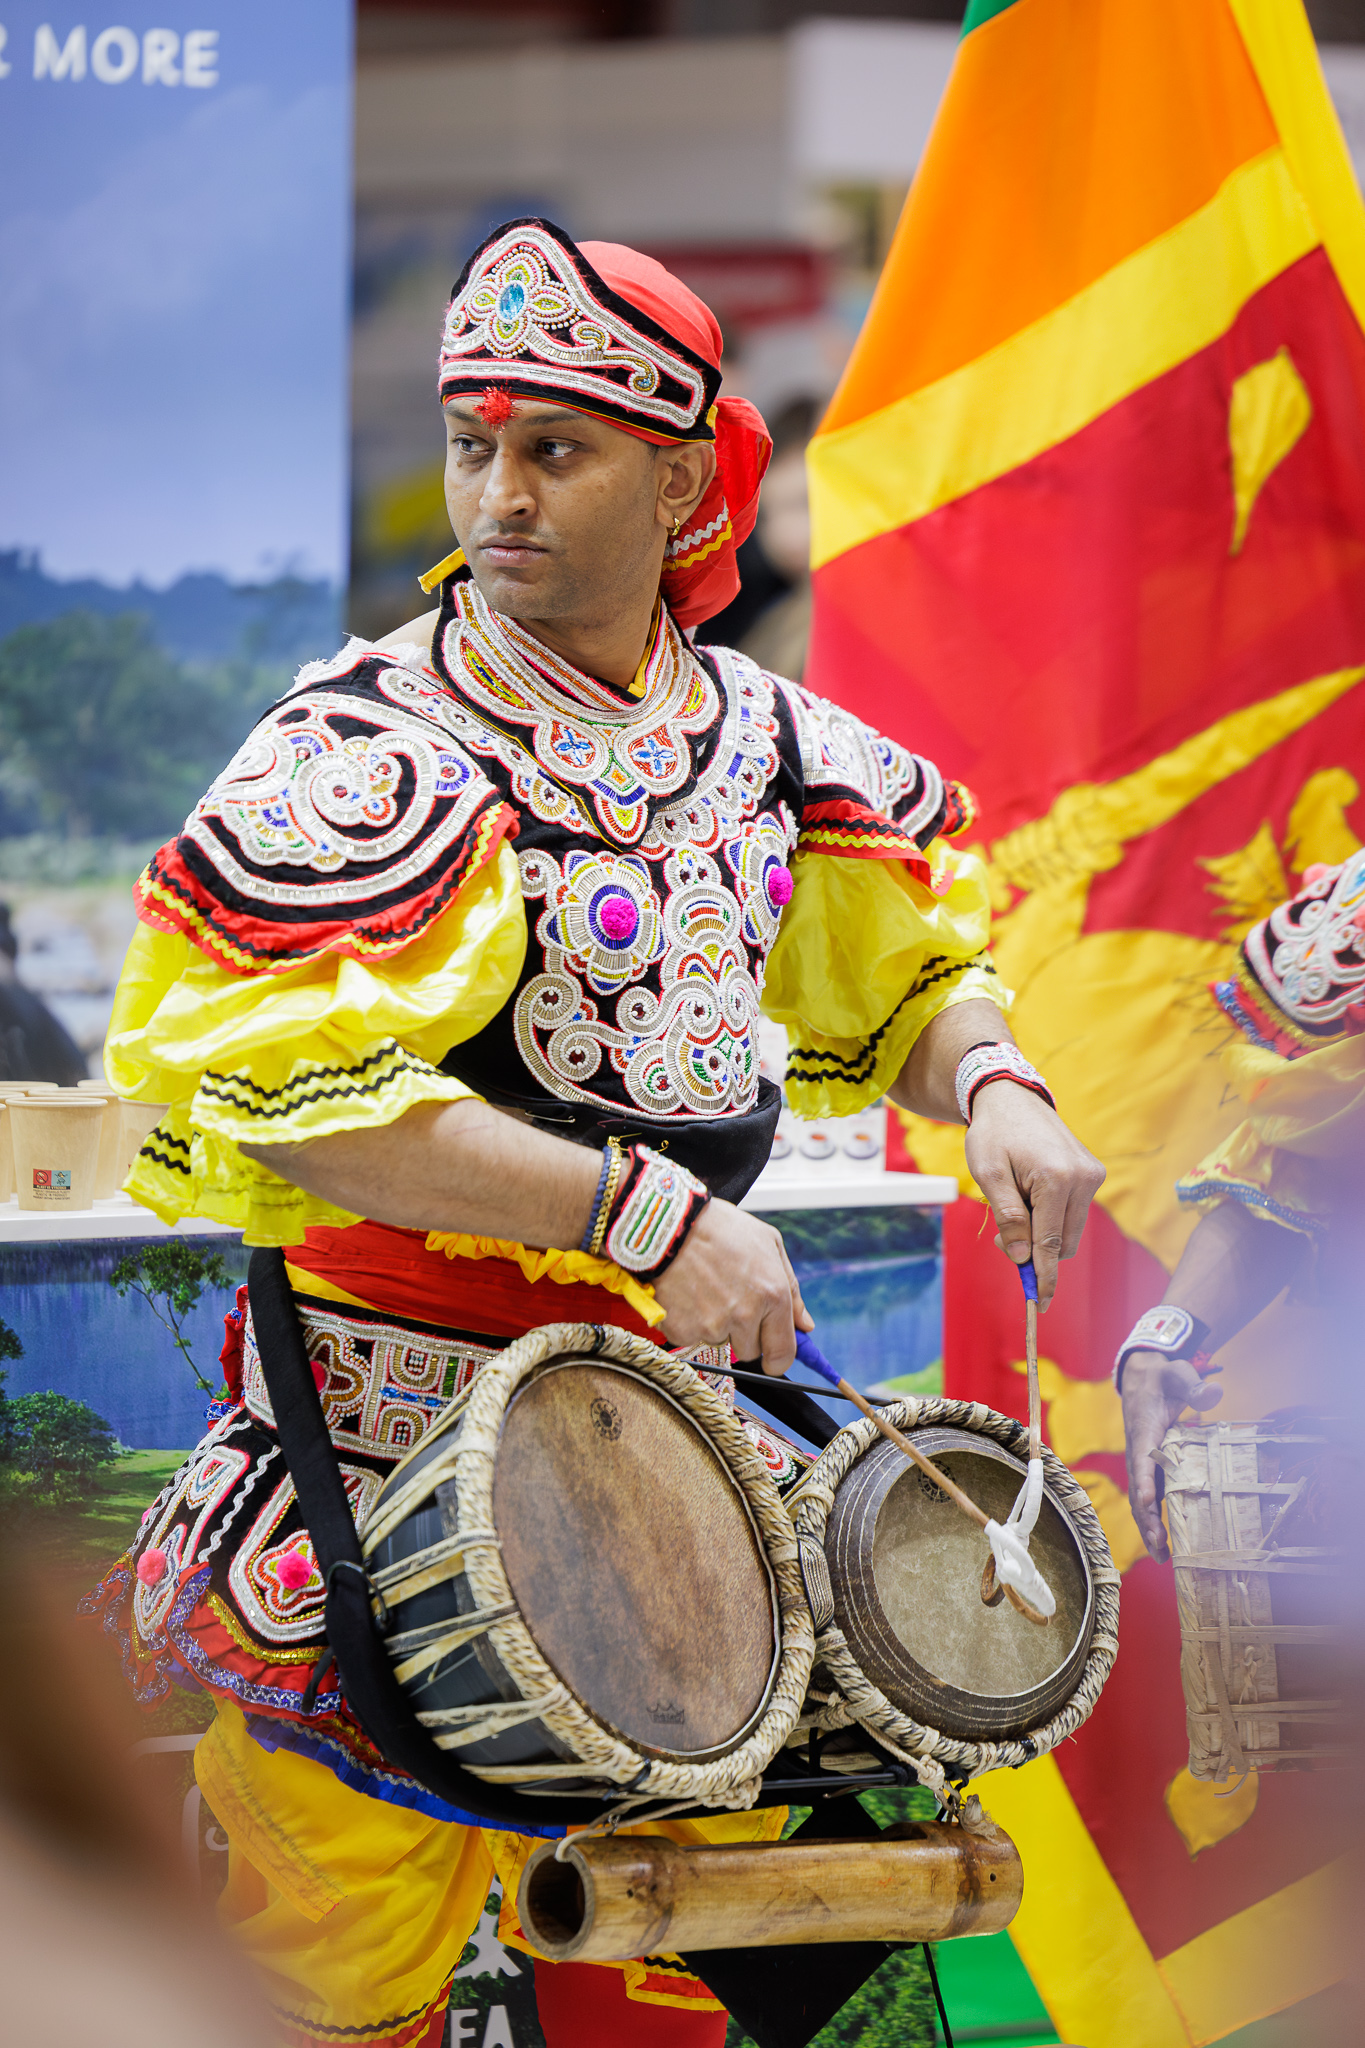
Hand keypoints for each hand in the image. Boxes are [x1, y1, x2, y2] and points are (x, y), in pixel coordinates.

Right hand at [652, 1200, 811, 1374]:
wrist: (669, 1223)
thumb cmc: (720, 1227)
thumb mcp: (769, 1244)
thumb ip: (792, 1289)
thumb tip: (804, 1325)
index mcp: (772, 1294)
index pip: (783, 1354)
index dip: (778, 1359)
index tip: (772, 1358)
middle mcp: (744, 1315)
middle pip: (750, 1351)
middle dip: (743, 1332)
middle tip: (729, 1298)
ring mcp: (711, 1325)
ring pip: (720, 1341)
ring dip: (715, 1324)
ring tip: (705, 1287)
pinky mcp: (682, 1330)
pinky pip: (691, 1338)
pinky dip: (689, 1321)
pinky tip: (686, 1293)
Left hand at [962, 1081, 1104, 1309]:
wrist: (1013, 1098)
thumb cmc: (994, 1134)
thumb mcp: (989, 1174)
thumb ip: (1007, 1217)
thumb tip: (1020, 1257)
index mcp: (1056, 1178)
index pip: (1050, 1242)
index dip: (1043, 1276)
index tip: (1039, 1304)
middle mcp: (1084, 1178)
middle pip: (1064, 1242)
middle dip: (1034, 1250)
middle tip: (1001, 1236)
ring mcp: (1092, 1175)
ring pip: (1070, 1231)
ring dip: (1043, 1233)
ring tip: (1015, 1205)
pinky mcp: (1093, 1174)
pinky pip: (1074, 1213)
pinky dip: (1052, 1217)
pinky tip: (1030, 1196)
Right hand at [1122, 1351, 1221, 1561]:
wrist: (1142, 1378)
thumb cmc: (1163, 1378)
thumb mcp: (1178, 1374)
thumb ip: (1194, 1385)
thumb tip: (1214, 1393)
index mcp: (1145, 1431)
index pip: (1142, 1460)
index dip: (1145, 1482)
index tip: (1150, 1503)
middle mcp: (1139, 1452)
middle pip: (1138, 1490)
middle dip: (1146, 1520)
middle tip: (1159, 1547)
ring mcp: (1143, 1463)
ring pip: (1140, 1500)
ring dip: (1148, 1527)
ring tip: (1162, 1556)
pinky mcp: (1150, 1468)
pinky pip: (1148, 1498)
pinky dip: (1152, 1520)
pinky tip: (1164, 1543)